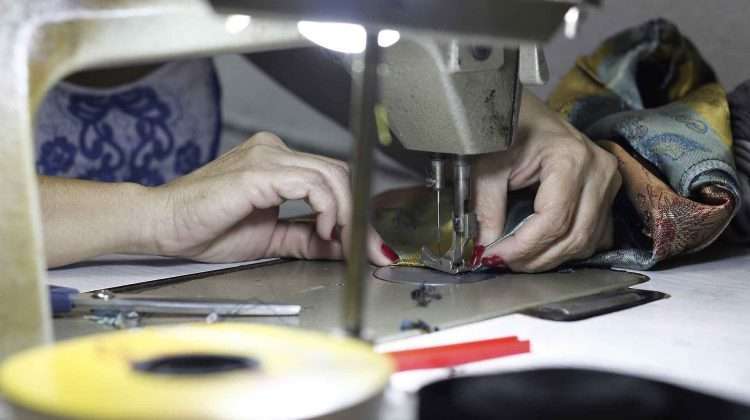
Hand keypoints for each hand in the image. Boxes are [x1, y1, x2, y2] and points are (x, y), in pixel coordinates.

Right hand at [147, 132, 396, 264]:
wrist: (162, 226)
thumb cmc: (206, 228)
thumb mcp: (271, 238)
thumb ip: (307, 238)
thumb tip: (343, 248)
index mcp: (278, 164)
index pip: (332, 180)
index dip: (356, 213)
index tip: (368, 246)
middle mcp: (275, 153)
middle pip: (339, 175)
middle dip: (360, 216)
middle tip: (367, 250)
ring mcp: (267, 157)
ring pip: (332, 176)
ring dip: (348, 215)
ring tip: (345, 243)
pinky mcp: (259, 171)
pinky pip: (311, 183)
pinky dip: (327, 207)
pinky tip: (324, 230)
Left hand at [471, 91, 621, 271]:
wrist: (524, 109)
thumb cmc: (506, 128)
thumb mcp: (488, 165)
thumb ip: (487, 208)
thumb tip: (486, 248)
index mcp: (571, 159)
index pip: (553, 222)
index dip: (523, 247)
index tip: (494, 257)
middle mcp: (599, 171)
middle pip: (574, 236)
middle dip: (536, 258)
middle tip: (502, 263)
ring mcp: (608, 181)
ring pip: (586, 240)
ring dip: (551, 257)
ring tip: (517, 258)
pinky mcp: (607, 190)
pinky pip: (595, 234)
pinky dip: (568, 247)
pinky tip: (543, 249)